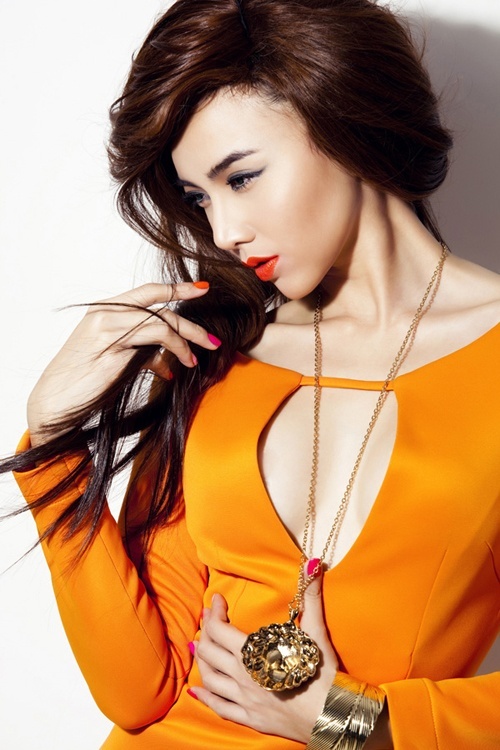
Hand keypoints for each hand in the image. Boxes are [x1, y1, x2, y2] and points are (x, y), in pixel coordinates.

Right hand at [27, 282, 218, 444]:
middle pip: (160, 308)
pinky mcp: (113, 350)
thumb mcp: (115, 359)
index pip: (147, 291)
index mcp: (103, 310)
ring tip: (193, 360)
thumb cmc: (83, 382)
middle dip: (191, 325)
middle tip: (213, 340)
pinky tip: (176, 368)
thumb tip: (168, 361)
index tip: (202, 288)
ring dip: (184, 343)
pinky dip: (172, 353)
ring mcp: (108, 330)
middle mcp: (105, 314)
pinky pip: (154, 343)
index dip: (177, 288)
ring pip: (160, 324)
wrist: (55, 401)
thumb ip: (141, 351)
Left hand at [191, 564, 337, 742]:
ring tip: (201, 646)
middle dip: (205, 631)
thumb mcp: (316, 633)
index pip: (219, 629)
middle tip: (209, 618)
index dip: (214, 612)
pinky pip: (218, 708)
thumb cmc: (324, 673)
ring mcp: (244, 699)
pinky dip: (204, 697)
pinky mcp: (249, 718)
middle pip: (208, 651)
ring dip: (201, 659)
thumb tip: (311, 565)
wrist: (333, 716)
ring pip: (208, 678)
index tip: (218, 599)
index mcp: (254, 653)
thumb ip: (311, 598)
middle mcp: (243, 676)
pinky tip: (196, 689)